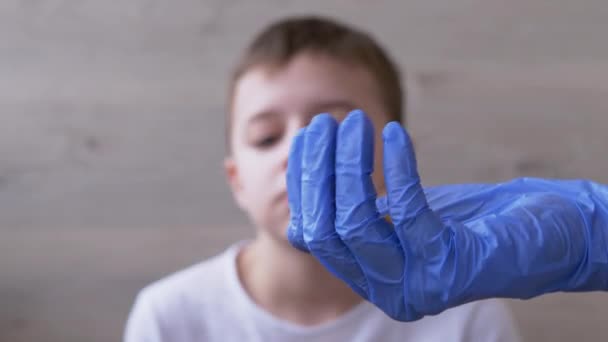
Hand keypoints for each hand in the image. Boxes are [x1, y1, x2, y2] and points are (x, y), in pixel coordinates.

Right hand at [286, 109, 607, 320]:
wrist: (542, 237)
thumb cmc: (466, 221)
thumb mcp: (399, 217)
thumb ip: (355, 212)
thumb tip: (303, 188)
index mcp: (368, 279)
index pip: (312, 234)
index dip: (303, 183)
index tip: (308, 138)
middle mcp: (387, 291)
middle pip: (326, 230)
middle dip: (319, 170)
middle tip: (328, 123)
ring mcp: (418, 284)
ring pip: (357, 222)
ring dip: (351, 164)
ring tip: (357, 123)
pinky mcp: (452, 265)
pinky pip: (407, 210)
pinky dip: (397, 166)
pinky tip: (394, 133)